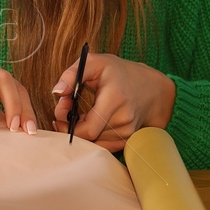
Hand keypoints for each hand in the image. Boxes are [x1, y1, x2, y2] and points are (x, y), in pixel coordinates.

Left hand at [52, 53, 175, 152]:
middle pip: (89, 138)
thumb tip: (56, 92)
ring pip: (94, 143)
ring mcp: (128, 132)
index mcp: (115, 100)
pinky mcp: (128, 140)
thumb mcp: (95, 62)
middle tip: (66, 112)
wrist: (152, 88)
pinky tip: (91, 123)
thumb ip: (72, 74)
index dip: (68, 124)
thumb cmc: (119, 73)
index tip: (62, 107)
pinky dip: (93, 138)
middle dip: (71, 126)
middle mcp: (124, 120)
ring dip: (82, 132)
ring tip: (81, 114)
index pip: (88, 129)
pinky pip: (103, 147)